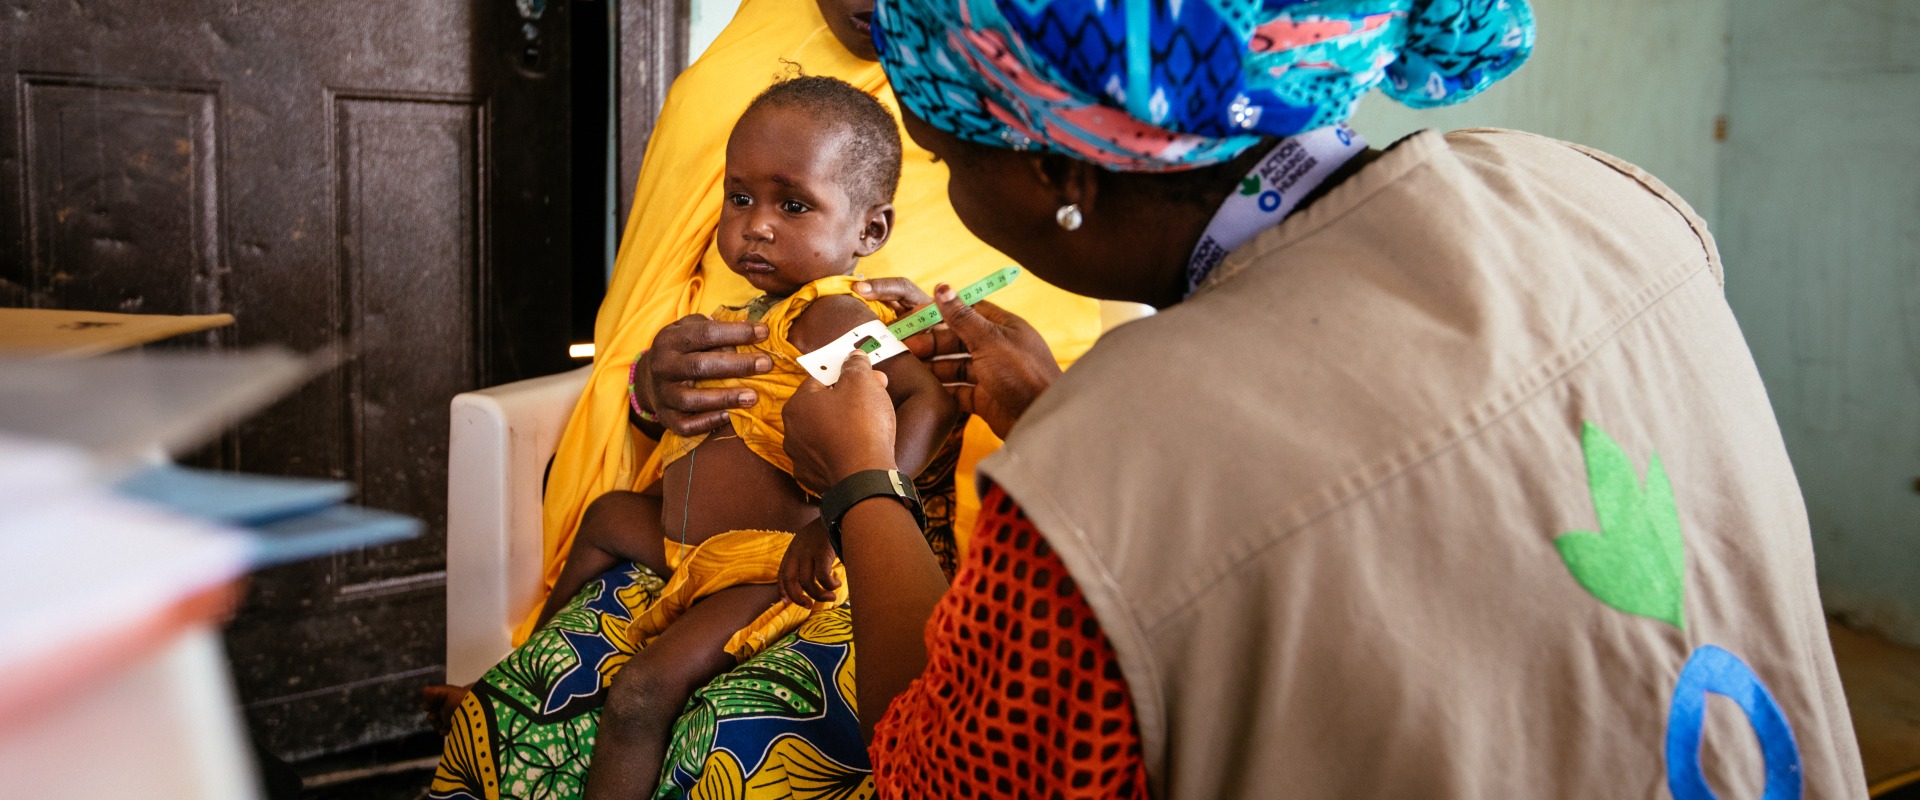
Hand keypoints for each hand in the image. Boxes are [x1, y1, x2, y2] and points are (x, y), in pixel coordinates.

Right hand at [641, 314, 771, 436]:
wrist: (649, 378)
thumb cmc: (683, 350)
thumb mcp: (690, 329)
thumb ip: (715, 328)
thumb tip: (751, 333)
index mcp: (669, 339)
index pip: (706, 333)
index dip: (737, 332)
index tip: (764, 333)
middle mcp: (662, 366)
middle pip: (700, 366)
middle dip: (737, 365)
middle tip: (766, 365)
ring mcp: (662, 394)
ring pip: (692, 399)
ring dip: (725, 398)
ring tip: (753, 397)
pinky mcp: (666, 417)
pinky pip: (686, 425)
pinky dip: (708, 422)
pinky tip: (730, 416)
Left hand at [778, 520, 842, 607]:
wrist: (839, 510)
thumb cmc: (829, 528)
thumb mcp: (812, 541)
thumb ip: (809, 557)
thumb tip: (814, 578)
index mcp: (793, 549)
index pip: (781, 573)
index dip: (782, 589)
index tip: (786, 601)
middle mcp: (797, 551)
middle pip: (790, 581)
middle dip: (797, 597)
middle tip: (808, 605)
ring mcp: (809, 551)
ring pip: (807, 583)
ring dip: (819, 595)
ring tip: (831, 596)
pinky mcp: (822, 552)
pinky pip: (822, 576)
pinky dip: (829, 585)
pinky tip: (837, 584)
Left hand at [782, 352, 898, 493]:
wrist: (865, 479)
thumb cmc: (861, 427)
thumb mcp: (862, 382)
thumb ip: (856, 365)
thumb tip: (854, 357)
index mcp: (796, 405)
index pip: (819, 379)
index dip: (847, 374)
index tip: (866, 376)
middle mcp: (792, 433)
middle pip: (822, 406)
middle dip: (848, 399)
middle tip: (875, 397)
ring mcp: (802, 459)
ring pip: (825, 432)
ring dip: (845, 425)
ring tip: (871, 426)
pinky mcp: (815, 480)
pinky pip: (831, 456)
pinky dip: (844, 450)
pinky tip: (862, 449)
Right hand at [858, 279, 1058, 438]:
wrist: (1040, 420)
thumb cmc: (1022, 374)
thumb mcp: (989, 340)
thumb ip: (962, 316)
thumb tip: (942, 287)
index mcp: (1003, 327)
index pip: (968, 311)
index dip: (941, 312)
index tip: (915, 317)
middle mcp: (998, 348)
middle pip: (958, 339)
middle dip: (932, 342)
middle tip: (905, 347)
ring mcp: (992, 375)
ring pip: (957, 366)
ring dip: (934, 365)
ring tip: (910, 367)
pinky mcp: (986, 399)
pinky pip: (959, 390)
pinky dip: (944, 389)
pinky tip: (925, 387)